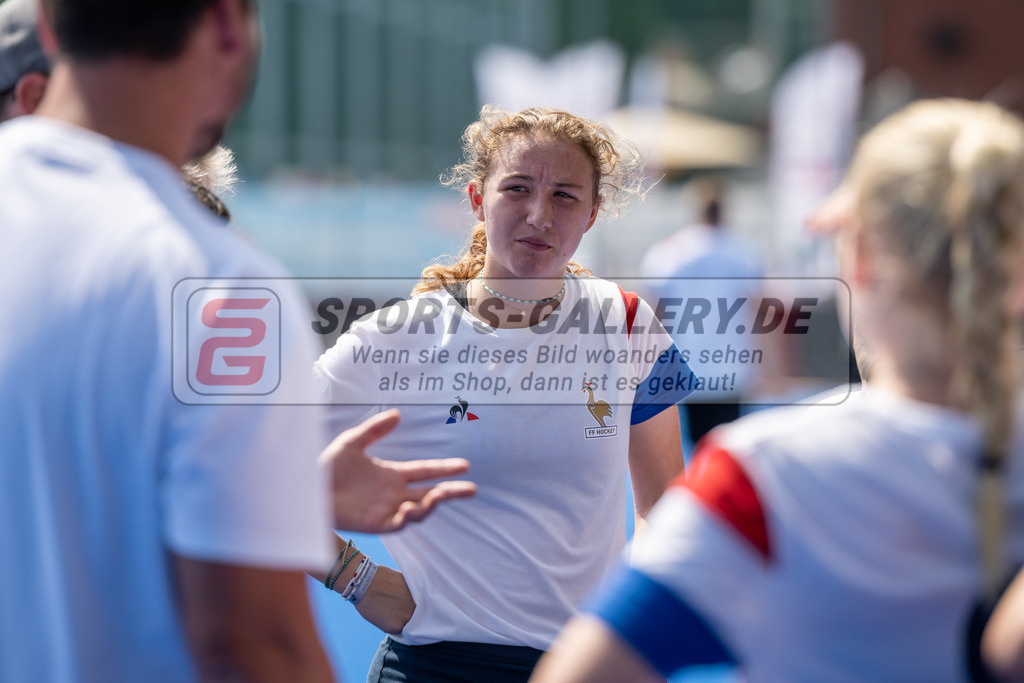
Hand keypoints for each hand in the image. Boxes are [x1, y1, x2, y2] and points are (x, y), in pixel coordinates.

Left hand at [320, 409, 476, 531]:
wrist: (306, 490)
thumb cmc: (327, 467)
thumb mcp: (352, 442)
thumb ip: (375, 429)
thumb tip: (398, 414)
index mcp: (391, 474)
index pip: (425, 472)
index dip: (444, 469)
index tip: (464, 465)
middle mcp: (393, 494)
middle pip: (431, 494)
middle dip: (452, 492)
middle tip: (472, 489)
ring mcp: (386, 510)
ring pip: (418, 511)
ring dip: (430, 504)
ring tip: (436, 496)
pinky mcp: (375, 524)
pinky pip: (398, 525)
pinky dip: (408, 518)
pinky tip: (411, 508)